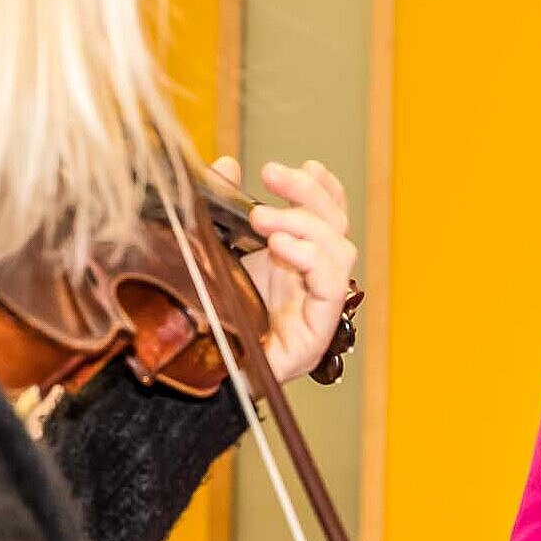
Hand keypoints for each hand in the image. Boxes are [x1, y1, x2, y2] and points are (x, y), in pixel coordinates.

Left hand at [211, 156, 356, 384]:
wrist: (201, 376)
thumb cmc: (212, 318)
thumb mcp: (214, 252)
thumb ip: (223, 210)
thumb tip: (226, 164)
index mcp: (296, 262)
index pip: (327, 216)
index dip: (322, 187)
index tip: (303, 164)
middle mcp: (314, 281)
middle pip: (335, 226)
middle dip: (308, 194)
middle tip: (272, 175)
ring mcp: (319, 306)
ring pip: (339, 250)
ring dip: (304, 224)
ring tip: (264, 218)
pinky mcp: (316, 332)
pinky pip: (330, 286)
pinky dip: (310, 259)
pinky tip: (283, 247)